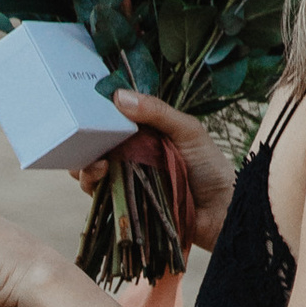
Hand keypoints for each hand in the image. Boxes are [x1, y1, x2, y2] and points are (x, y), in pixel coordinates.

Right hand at [73, 91, 234, 251]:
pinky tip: (100, 182)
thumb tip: (119, 96)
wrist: (224, 209)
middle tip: (82, 143)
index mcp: (144, 138)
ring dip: (86, 169)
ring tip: (96, 167)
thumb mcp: (187, 130)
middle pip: (96, 151)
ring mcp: (128, 185)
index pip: (112, 126)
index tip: (83, 113)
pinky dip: (95, 191)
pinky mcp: (128, 210)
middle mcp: (132, 160)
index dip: (95, 121)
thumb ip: (157, 112)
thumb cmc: (210, 166)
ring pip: (94, 176)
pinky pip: (103, 200)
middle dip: (83, 147)